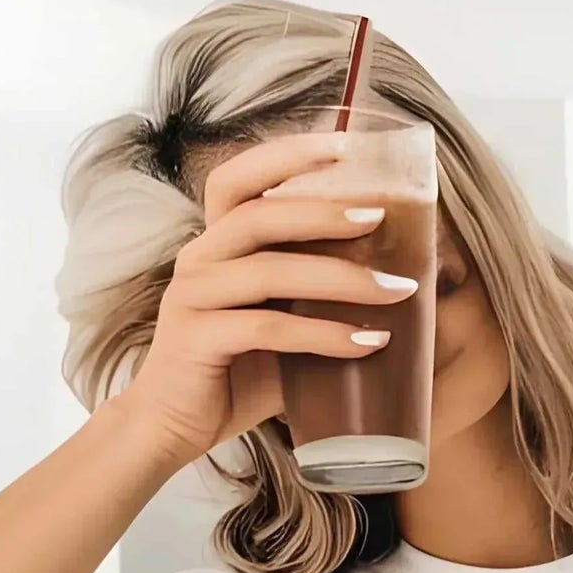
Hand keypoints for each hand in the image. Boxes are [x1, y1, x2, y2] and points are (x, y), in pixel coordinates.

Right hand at [117, 133, 419, 465]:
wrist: (173, 427)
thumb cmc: (233, 376)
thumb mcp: (280, 328)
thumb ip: (317, 303)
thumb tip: (399, 293)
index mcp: (215, 244)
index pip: (241, 178)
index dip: (286, 155)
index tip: (344, 145)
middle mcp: (199, 258)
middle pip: (261, 214)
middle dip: (325, 211)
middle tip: (381, 217)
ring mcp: (193, 297)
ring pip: (270, 271)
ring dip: (340, 277)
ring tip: (395, 290)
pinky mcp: (197, 339)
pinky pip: (269, 329)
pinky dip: (323, 334)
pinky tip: (366, 342)